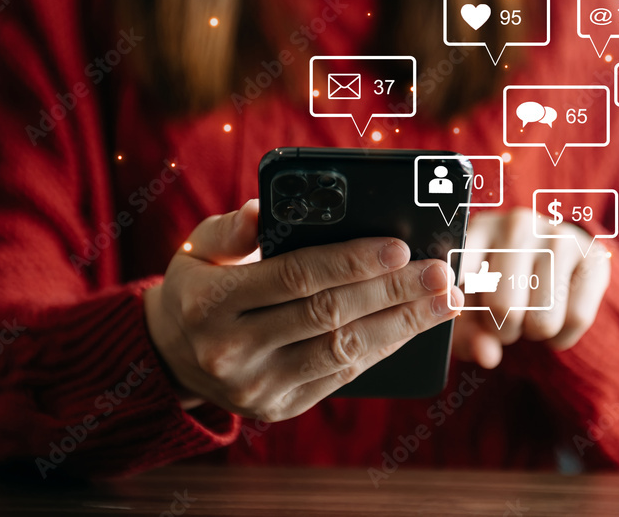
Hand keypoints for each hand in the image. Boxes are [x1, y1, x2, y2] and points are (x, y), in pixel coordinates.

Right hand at [144, 199, 463, 421]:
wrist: (174, 354)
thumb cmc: (199, 285)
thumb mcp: (199, 248)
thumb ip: (231, 229)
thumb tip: (265, 210)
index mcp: (211, 302)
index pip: (294, 277)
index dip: (351, 261)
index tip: (399, 246)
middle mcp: (231, 351)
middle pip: (328, 315)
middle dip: (393, 292)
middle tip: (440, 272)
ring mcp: (257, 386)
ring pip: (343, 351)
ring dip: (403, 325)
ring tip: (445, 301)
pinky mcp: (279, 406)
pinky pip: (342, 375)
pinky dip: (383, 349)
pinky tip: (413, 326)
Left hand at [452, 207, 610, 368]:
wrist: (551, 262)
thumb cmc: (497, 285)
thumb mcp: (471, 304)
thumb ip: (467, 333)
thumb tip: (487, 355)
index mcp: (477, 228)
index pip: (459, 271)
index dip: (456, 302)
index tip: (459, 313)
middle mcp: (517, 224)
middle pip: (504, 308)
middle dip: (501, 330)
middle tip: (503, 321)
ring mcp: (559, 236)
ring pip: (543, 319)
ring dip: (532, 333)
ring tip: (529, 314)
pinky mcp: (594, 257)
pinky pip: (577, 319)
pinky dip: (562, 336)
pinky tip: (555, 320)